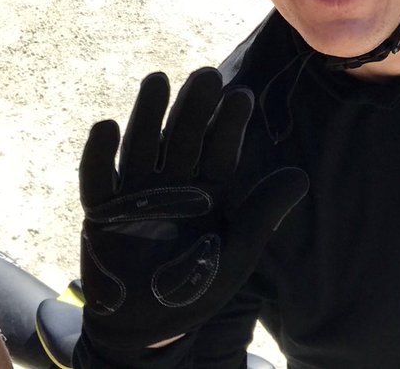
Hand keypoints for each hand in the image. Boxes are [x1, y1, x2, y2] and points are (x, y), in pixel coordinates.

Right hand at [79, 68, 307, 351]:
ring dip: (148, 114)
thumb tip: (301, 175)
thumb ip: (262, 214)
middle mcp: (171, 182)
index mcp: (206, 188)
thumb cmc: (197, 286)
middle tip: (206, 76)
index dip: (228, 124)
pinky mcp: (101, 210)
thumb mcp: (237, 252)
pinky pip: (98, 178)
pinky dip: (99, 154)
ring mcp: (135, 193)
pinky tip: (106, 126)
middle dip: (193, 107)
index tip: (241, 96)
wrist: (149, 324)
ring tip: (158, 80)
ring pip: (142, 145)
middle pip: (181, 137)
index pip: (219, 149)